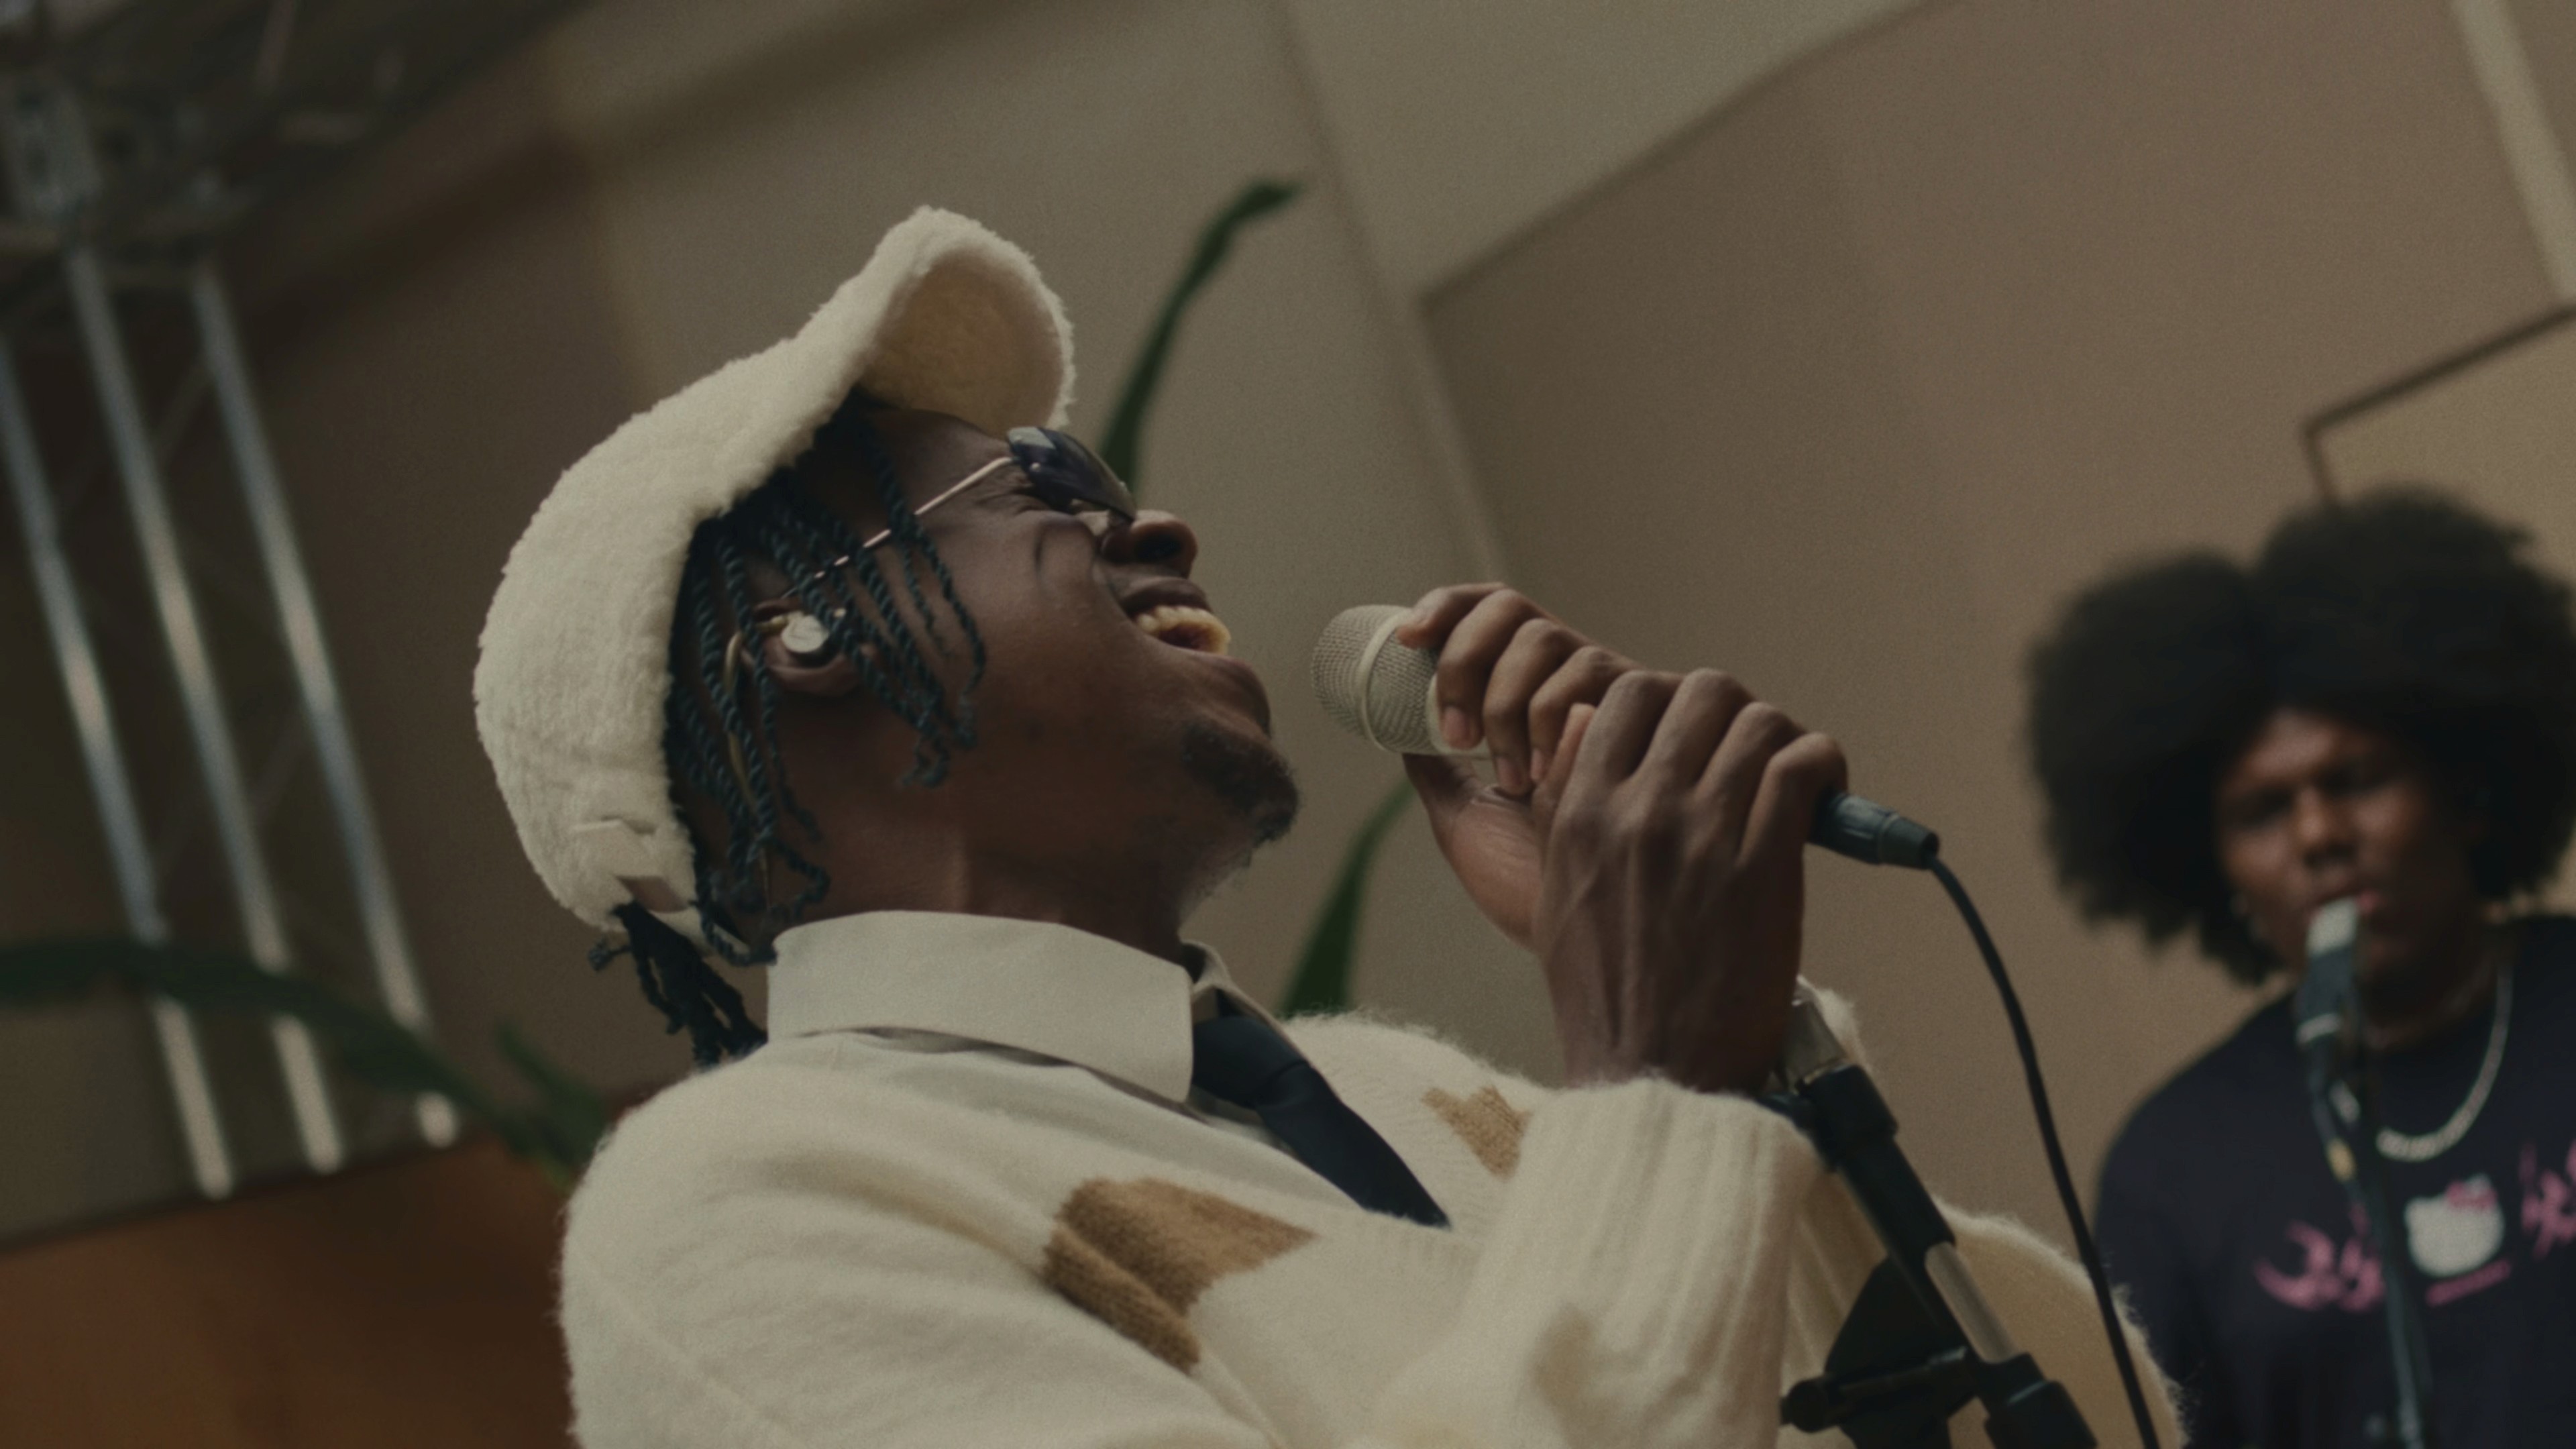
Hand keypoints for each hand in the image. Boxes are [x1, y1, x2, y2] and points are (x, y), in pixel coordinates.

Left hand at [1395, 585, 1644, 946]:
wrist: (1598, 934)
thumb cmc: (1534, 885)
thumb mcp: (1466, 819)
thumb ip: (1435, 772)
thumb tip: (1390, 724)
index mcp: (1523, 697)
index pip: (1487, 616)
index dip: (1448, 609)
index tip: (1408, 639)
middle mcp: (1567, 683)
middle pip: (1511, 611)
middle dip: (1466, 660)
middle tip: (1458, 736)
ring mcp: (1610, 694)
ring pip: (1546, 638)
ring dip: (1507, 701)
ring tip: (1511, 778)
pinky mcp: (1653, 712)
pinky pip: (1592, 675)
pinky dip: (1551, 716)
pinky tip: (1546, 775)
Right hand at [1528, 670, 1845, 1095]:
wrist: (1656, 1072)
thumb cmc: (1608, 989)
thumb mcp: (1556, 886)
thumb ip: (1565, 799)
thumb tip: (1583, 718)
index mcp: (1582, 813)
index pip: (1628, 693)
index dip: (1671, 702)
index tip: (1693, 738)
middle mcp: (1638, 811)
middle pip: (1702, 692)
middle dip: (1734, 714)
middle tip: (1750, 755)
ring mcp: (1703, 836)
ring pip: (1759, 724)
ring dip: (1784, 740)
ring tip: (1792, 778)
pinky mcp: (1764, 867)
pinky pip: (1801, 770)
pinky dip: (1821, 766)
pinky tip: (1822, 792)